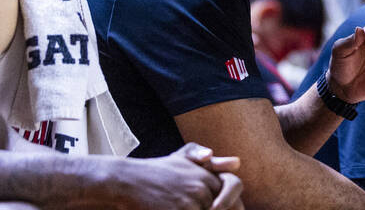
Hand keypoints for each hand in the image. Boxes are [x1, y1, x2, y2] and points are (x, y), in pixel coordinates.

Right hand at [93, 142, 243, 209]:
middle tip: (206, 207)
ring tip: (186, 205)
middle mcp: (202, 186)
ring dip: (199, 209)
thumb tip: (237, 163)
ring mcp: (190, 201)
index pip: (233, 190)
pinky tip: (176, 208)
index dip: (233, 203)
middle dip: (218, 208)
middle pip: (224, 207)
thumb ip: (209, 161)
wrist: (128, 180)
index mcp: (206, 173)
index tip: (229, 207)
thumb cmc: (156, 171)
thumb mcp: (182, 159)